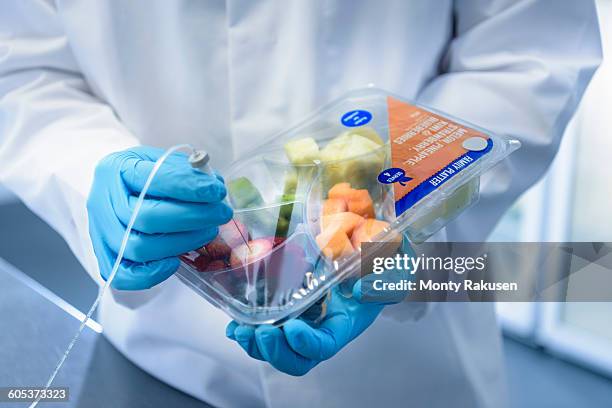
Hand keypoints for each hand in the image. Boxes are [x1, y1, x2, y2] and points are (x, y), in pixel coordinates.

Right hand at [87, 146, 231, 289]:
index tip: (216, 190)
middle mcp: (102, 202)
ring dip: (182, 242)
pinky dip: (152, 273)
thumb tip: (214, 183)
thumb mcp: (161, 160)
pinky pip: (122, 276)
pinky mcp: (105, 259)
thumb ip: (185, 169)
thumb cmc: (143, 176)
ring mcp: (101, 233)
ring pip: (139, 247)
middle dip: (191, 217)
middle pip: (146, 217)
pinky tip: (176, 262)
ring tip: (208, 232)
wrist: (115, 192)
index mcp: (115, 169)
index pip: (151, 178)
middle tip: (221, 213)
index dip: (187, 186)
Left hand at [226, 281, 386, 375]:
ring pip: (276, 350)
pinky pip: (265, 331)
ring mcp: (302, 323)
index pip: (324, 347)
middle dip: (274, 352)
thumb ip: (384, 280)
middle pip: (296, 360)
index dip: (305, 344)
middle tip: (259, 333)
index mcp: (344, 324)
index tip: (291, 328)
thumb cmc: (376, 266)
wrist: (363, 259)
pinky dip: (246, 333)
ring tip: (239, 330)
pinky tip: (233, 326)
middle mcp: (320, 330)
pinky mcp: (288, 312)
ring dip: (255, 345)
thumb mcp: (390, 268)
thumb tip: (358, 293)